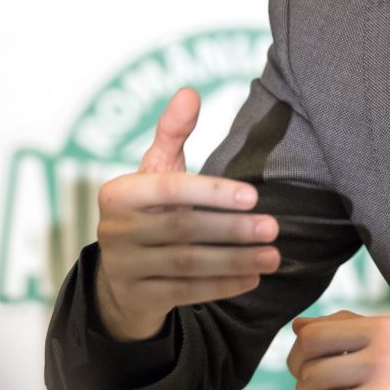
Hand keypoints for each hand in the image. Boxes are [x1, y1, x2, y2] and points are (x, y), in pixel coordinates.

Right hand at [93, 89, 279, 342]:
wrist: (119, 277)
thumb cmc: (147, 211)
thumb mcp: (153, 173)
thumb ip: (171, 134)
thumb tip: (190, 91)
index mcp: (118, 193)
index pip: (169, 189)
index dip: (212, 192)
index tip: (254, 195)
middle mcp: (114, 231)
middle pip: (182, 229)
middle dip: (232, 229)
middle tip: (275, 228)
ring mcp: (124, 267)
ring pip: (187, 264)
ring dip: (235, 260)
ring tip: (274, 256)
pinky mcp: (138, 298)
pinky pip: (186, 292)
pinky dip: (223, 285)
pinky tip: (254, 277)